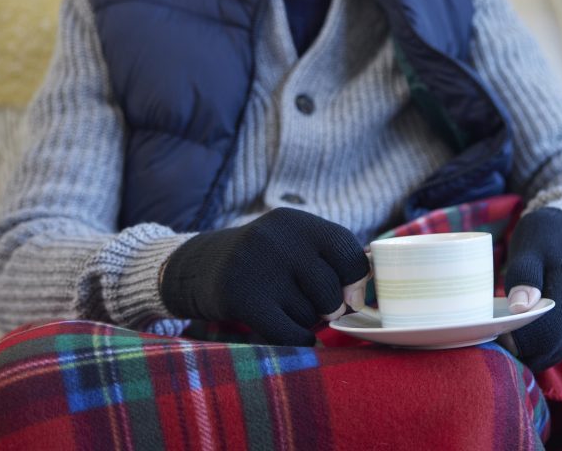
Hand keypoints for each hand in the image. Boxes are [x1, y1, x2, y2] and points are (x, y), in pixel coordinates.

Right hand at [159, 207, 369, 345]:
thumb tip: (364, 296)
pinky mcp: (243, 298)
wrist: (196, 266)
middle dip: (328, 306)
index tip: (351, 295)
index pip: (348, 252)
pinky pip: (290, 333)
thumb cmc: (262, 261)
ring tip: (283, 308)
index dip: (357, 280)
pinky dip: (296, 340)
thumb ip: (329, 259)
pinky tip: (287, 332)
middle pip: (332, 289)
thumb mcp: (292, 243)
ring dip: (303, 321)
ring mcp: (258, 267)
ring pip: (310, 314)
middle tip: (313, 306)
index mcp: (297, 222)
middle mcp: (278, 239)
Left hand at [500, 208, 561, 371]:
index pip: (546, 334)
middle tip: (492, 331)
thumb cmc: (541, 243)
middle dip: (515, 348)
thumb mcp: (530, 252)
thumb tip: (520, 308)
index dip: (517, 339)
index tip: (494, 328)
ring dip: (521, 351)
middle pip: (545, 351)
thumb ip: (525, 277)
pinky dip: (529, 350)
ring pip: (546, 358)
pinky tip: (515, 333)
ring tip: (502, 329)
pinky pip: (548, 354)